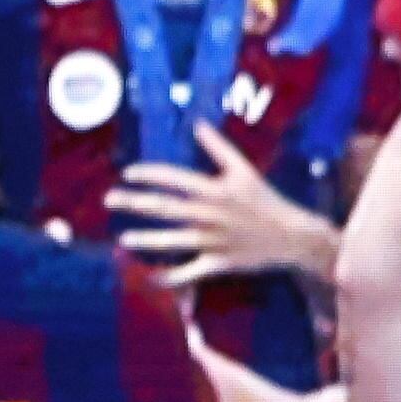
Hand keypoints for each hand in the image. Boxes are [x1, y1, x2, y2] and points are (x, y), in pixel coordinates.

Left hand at [109, 136, 339, 288]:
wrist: (290, 235)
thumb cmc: (265, 199)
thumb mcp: (244, 169)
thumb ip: (218, 147)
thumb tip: (197, 123)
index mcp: (215, 189)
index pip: (175, 178)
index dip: (149, 174)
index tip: (127, 173)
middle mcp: (210, 214)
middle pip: (165, 208)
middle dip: (135, 203)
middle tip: (109, 200)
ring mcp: (212, 241)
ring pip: (173, 241)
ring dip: (146, 240)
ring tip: (123, 239)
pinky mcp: (218, 263)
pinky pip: (190, 273)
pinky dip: (171, 277)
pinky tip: (151, 276)